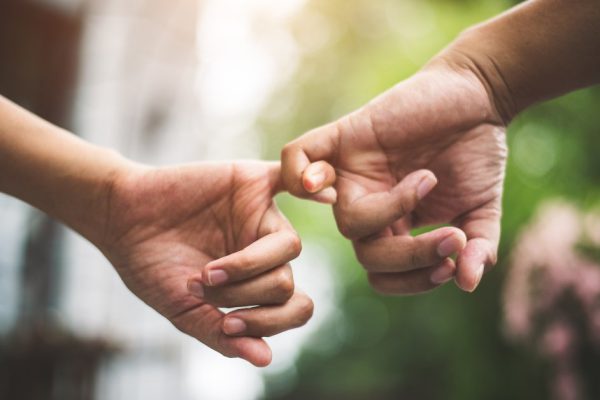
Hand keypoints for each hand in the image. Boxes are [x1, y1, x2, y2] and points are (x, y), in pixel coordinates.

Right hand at [97, 161, 311, 366]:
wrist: (121, 220)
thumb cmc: (150, 267)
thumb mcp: (183, 310)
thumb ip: (221, 335)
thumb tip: (265, 360)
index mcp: (256, 282)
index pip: (292, 307)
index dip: (268, 322)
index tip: (228, 324)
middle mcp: (265, 250)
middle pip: (287, 281)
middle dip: (245, 294)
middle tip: (204, 288)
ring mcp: (261, 216)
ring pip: (290, 247)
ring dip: (249, 267)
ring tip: (208, 272)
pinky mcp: (252, 183)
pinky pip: (292, 179)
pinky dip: (313, 185)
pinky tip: (326, 196)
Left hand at [282, 63, 506, 293]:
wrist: (477, 98)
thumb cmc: (477, 154)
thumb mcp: (482, 209)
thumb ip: (479, 247)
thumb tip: (468, 283)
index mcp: (394, 226)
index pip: (383, 274)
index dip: (412, 281)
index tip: (450, 266)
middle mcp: (368, 205)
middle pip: (367, 255)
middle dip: (412, 255)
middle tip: (454, 238)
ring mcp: (352, 174)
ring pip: (344, 221)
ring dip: (389, 212)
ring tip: (427, 181)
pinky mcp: (342, 137)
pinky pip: (296, 156)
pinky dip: (299, 173)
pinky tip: (329, 184)